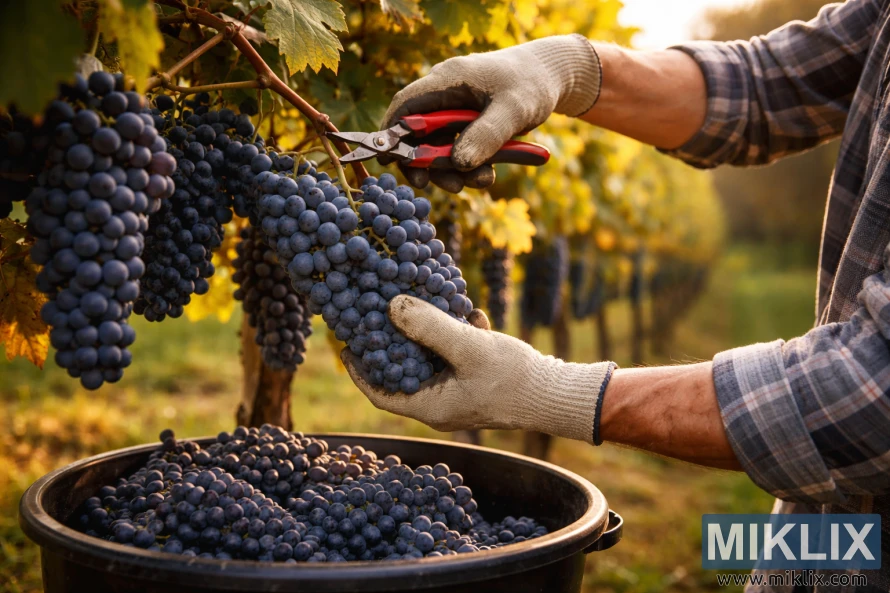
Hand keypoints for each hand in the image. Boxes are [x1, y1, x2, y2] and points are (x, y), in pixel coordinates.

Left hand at [342, 295, 614, 441]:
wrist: (560, 393)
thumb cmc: (515, 379)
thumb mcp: (470, 348)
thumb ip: (431, 327)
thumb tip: (393, 305)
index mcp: (432, 406)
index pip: (380, 393)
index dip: (359, 370)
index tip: (346, 344)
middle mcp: (442, 402)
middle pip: (402, 372)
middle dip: (389, 344)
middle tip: (374, 315)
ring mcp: (461, 390)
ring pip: (430, 360)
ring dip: (423, 334)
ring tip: (414, 304)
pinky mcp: (478, 377)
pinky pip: (456, 354)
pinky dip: (454, 332)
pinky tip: (466, 310)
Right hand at [380, 35, 601, 191]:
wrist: (553, 78)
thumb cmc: (532, 84)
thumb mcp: (513, 110)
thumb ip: (486, 135)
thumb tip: (458, 163)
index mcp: (448, 80)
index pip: (405, 105)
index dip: (391, 132)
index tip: (387, 160)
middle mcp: (446, 96)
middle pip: (418, 134)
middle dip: (426, 163)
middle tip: (434, 186)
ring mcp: (456, 112)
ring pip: (439, 148)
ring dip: (452, 170)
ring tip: (479, 182)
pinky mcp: (468, 126)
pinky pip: (458, 151)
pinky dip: (468, 167)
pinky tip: (486, 176)